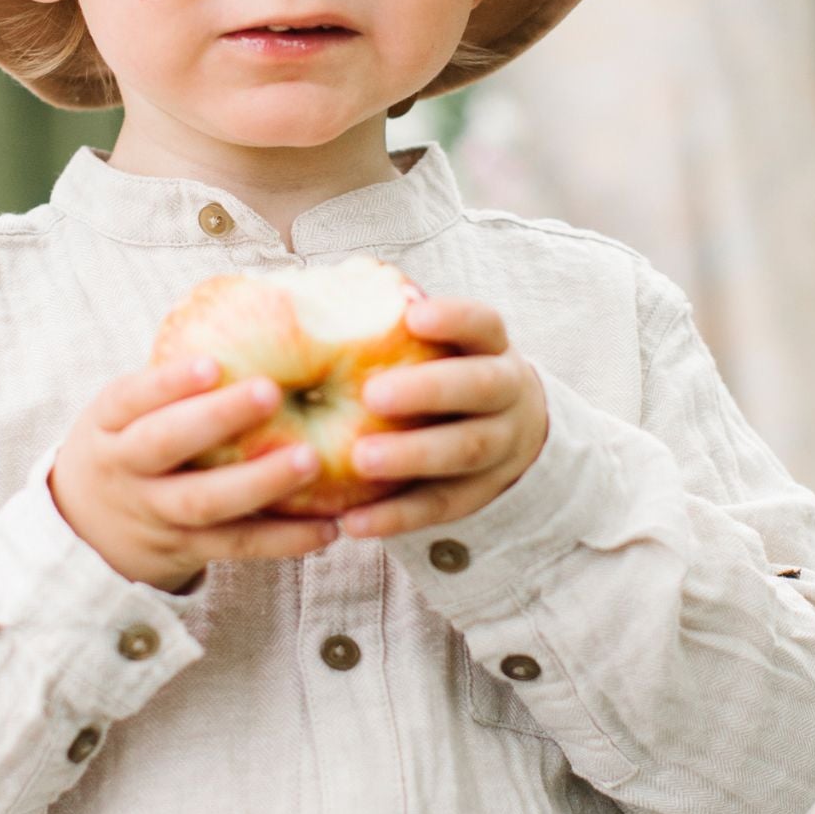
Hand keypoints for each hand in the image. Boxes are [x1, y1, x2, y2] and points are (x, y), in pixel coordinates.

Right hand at [49, 357, 334, 594]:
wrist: (82, 528)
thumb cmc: (127, 443)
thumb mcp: (124, 410)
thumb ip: (172, 381)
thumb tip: (259, 314)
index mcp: (108, 423)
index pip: (131, 398)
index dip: (169, 382)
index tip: (212, 363)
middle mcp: (124, 469)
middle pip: (163, 445)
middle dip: (216, 419)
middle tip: (271, 392)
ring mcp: (152, 514)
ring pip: (203, 502)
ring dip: (260, 482)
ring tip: (311, 460)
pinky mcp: (184, 550)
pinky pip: (236, 546)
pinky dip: (282, 540)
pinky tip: (326, 527)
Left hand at [334, 297, 546, 539]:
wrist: (506, 428)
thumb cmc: (439, 369)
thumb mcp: (433, 343)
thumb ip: (387, 321)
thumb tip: (307, 290)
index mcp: (490, 347)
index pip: (483, 324)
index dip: (454, 318)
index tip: (412, 314)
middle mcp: (506, 393)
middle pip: (478, 388)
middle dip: (429, 390)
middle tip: (373, 394)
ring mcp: (501, 447)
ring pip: (466, 450)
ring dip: (414, 456)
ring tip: (360, 461)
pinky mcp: (481, 494)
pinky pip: (443, 506)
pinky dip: (399, 516)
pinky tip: (354, 523)